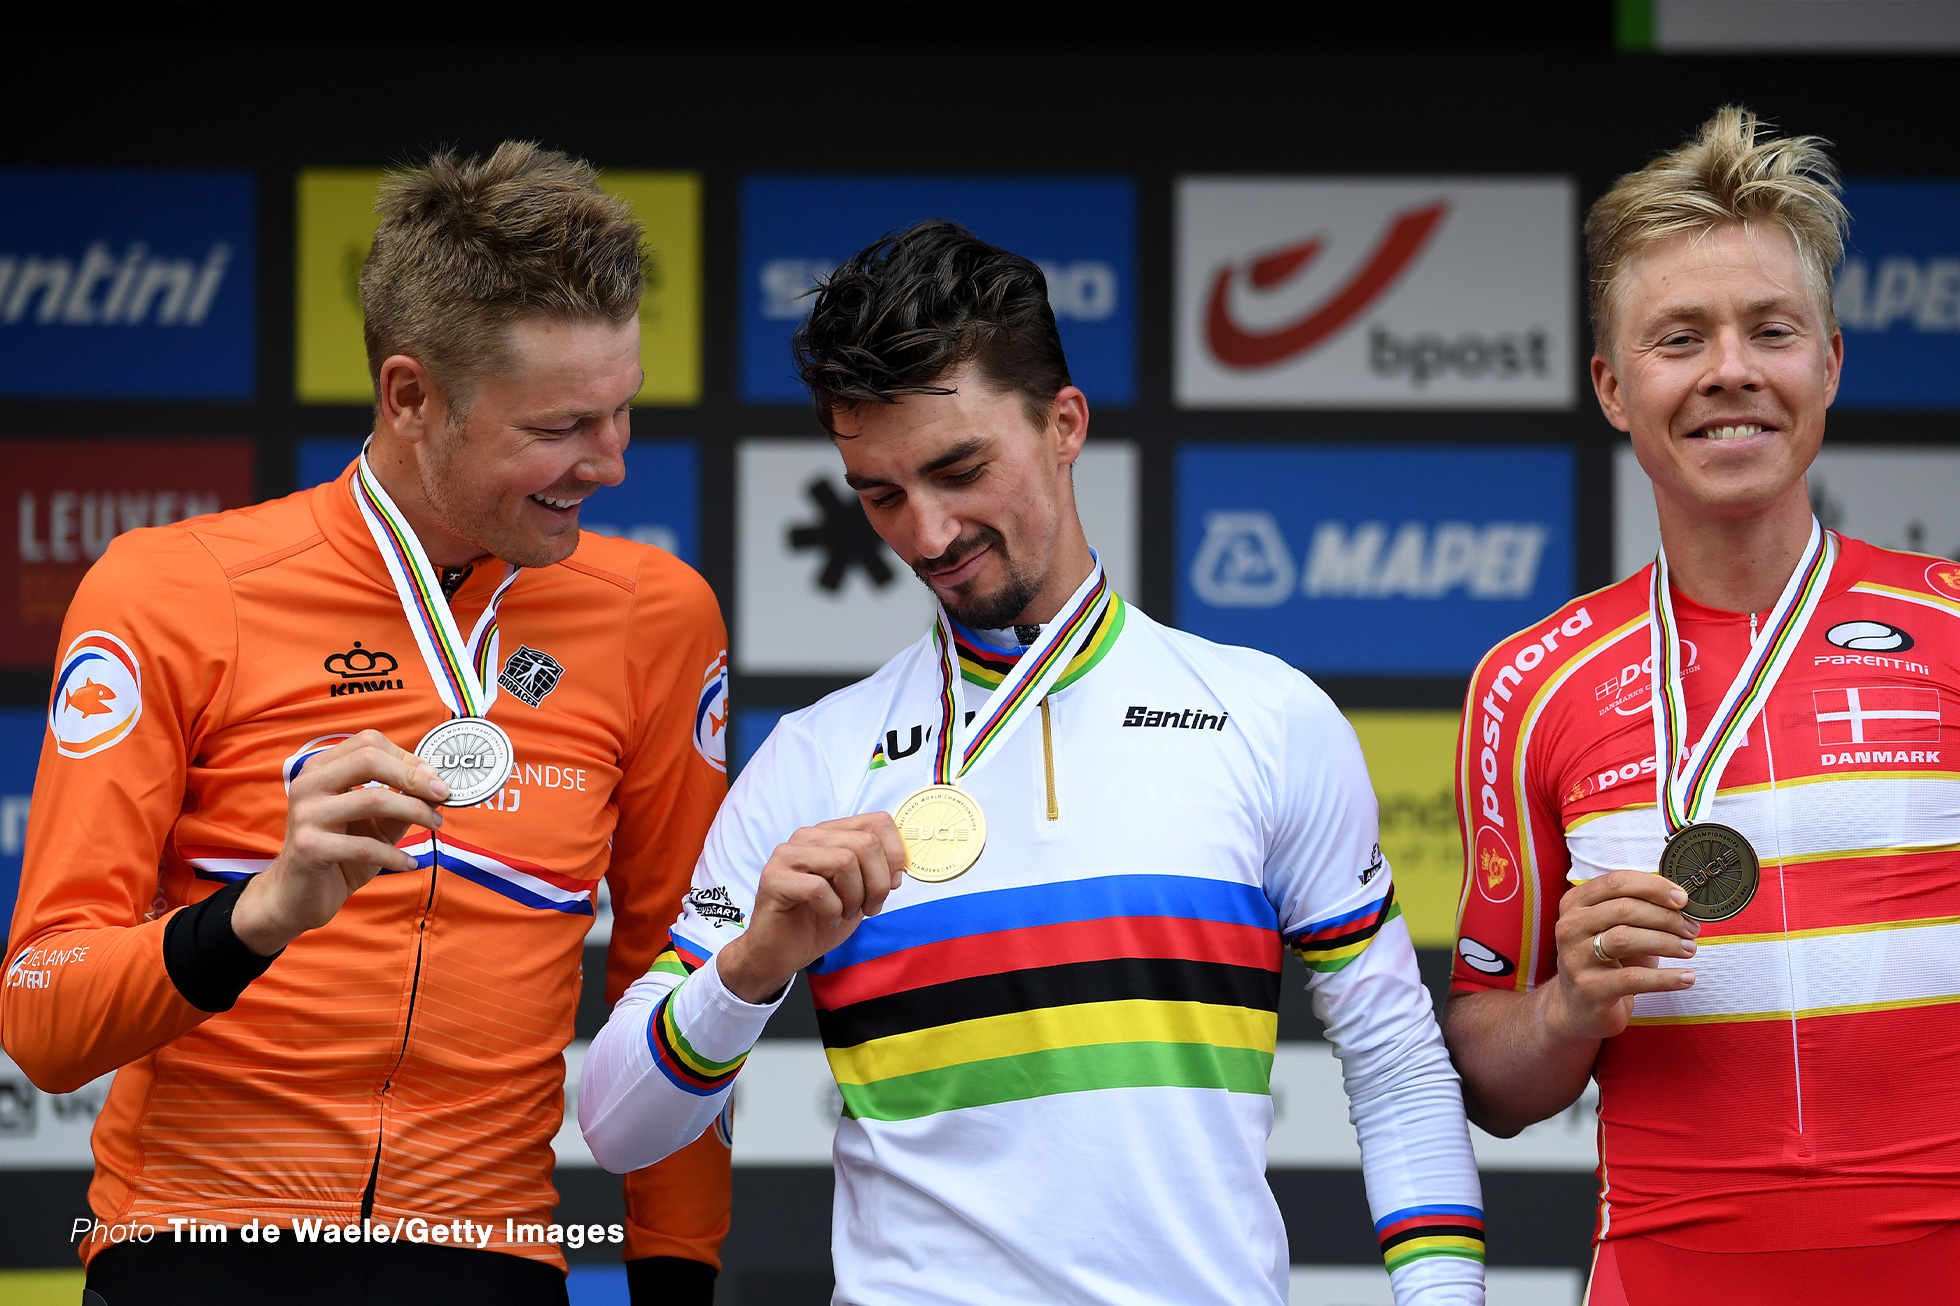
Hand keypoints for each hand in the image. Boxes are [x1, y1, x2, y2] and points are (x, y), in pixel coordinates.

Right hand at [231, 730, 449, 955]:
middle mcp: (309, 784)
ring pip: (372, 798)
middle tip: (444, 794)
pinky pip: (364, 845)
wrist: (298, 896)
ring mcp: (306, 814)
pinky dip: (395, 854)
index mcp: (321, 769)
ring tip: (435, 825)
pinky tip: (410, 863)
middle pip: (368, 759)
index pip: (369, 743)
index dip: (408, 757)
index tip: (435, 778)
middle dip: (413, 776)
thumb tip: (438, 787)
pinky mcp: (308, 847)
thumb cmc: (341, 853)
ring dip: (415, 811)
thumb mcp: (377, 823)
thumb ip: (402, 801)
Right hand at [716, 814, 905, 1003]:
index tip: (892, 884)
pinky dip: (832, 910)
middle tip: (868, 907)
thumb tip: (901, 864)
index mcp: (830, 833)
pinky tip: (827, 919)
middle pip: (865, 843)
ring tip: (845, 913)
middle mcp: (808, 836)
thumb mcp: (859, 891)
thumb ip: (877, 870)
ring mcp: (787, 855)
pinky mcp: (774, 878)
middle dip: (878, 883)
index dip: (895, 854)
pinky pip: (819, 889)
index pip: (878, 822)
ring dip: (854, 897)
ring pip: (845, 861)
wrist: (781, 951)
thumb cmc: (819, 919)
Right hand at [1541, 869, 1698, 1040]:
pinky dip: (1666, 978)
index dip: (1654, 887)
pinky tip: (1686, 977)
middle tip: (1692, 929)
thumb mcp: (1616, 929)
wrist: (1579, 1006)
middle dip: (1666, 917)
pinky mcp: (1589, 988)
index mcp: (1576, 903)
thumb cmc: (1606, 961)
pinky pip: (1633, 978)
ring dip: (1667, 942)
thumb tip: (1682, 900)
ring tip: (1690, 949)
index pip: (1616, 882)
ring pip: (1626, 938)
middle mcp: (1570, 926)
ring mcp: (1575, 957)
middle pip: (1624, 909)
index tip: (1683, 899)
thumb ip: (1639, 910)